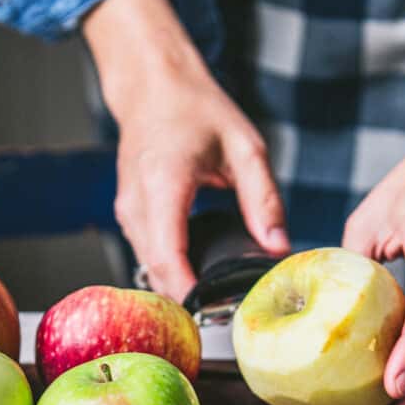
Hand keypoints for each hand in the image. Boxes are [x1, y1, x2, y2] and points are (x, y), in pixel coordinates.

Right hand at [83, 0, 289, 301]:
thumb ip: (263, 199)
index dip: (188, 292)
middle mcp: (137, 202)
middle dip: (185, 299)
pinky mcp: (128, 213)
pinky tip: (193, 273)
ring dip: (175, 286)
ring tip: (211, 299)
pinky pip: (144, 253)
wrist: (152, 87)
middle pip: (155, 270)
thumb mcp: (244, 147)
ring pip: (147, 265)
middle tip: (223, 317)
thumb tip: (277, 247)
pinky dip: (166, 269)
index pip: (168, 255)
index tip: (213, 314)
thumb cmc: (196, 109)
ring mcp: (127, 209)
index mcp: (165, 183)